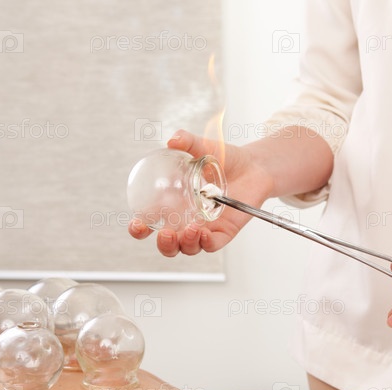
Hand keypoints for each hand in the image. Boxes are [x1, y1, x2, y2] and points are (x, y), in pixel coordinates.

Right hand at [128, 130, 273, 256]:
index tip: (137, 225)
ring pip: (189, 248)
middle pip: (168, 244)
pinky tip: (204, 234)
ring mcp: (205, 228)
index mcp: (173, 205)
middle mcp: (186, 220)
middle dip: (163, 244)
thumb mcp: (204, 148)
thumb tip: (173, 140)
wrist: (254, 166)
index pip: (151, 223)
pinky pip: (212, 245)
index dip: (140, 229)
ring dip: (185, 244)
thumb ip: (188, 142)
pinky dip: (206, 243)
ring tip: (190, 229)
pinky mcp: (224, 231)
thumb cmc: (225, 160)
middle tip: (164, 233)